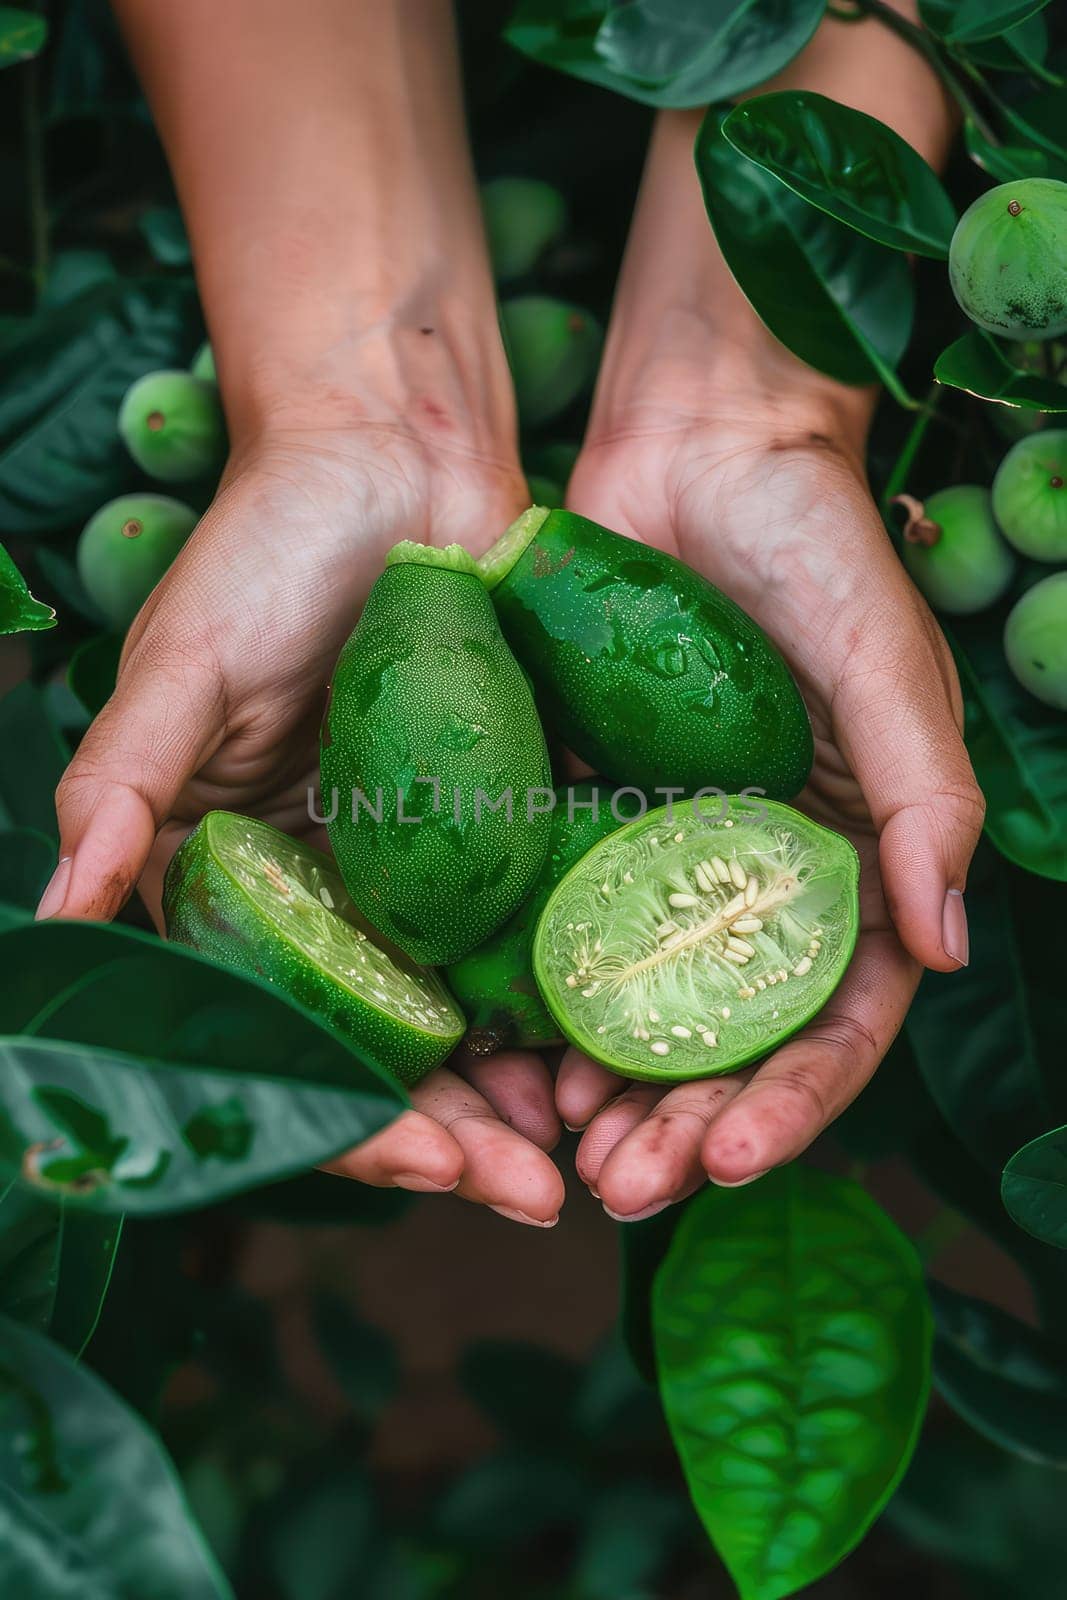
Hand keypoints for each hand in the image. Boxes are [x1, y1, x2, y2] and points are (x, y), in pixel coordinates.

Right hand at [39, 416, 564, 1225]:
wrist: (396, 450)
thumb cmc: (271, 544)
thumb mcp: (182, 661)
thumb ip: (121, 785)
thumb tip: (56, 914)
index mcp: (248, 878)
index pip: (290, 1032)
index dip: (351, 1111)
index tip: (423, 1161)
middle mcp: (340, 890)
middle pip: (398, 1048)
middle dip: (464, 1134)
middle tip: (539, 1194)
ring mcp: (434, 862)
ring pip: (484, 1010)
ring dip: (537, 1089)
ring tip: (601, 1147)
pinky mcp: (517, 817)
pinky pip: (553, 922)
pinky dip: (586, 988)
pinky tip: (637, 1040)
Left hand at [555, 381, 983, 1220]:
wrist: (693, 452)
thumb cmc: (813, 548)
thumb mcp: (886, 666)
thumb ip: (925, 798)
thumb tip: (944, 946)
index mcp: (846, 858)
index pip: (836, 1012)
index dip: (795, 1097)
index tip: (734, 1157)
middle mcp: (755, 874)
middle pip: (730, 1034)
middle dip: (689, 1122)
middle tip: (626, 1186)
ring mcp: (662, 852)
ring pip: (639, 1006)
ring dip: (609, 1091)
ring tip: (568, 1155)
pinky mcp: (579, 816)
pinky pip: (557, 928)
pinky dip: (540, 1003)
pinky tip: (507, 1057)